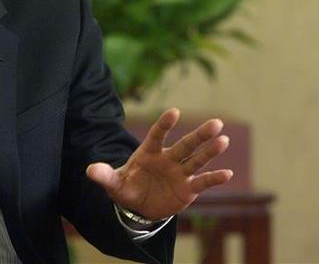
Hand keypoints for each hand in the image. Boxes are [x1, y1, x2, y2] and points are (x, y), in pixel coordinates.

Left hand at [86, 108, 232, 219]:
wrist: (139, 206)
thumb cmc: (127, 187)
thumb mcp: (113, 183)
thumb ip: (104, 175)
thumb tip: (90, 170)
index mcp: (148, 152)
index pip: (157, 135)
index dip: (164, 124)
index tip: (174, 112)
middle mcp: (168, 159)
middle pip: (185, 145)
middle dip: (200, 135)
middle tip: (216, 123)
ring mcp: (179, 173)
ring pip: (197, 159)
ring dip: (210, 151)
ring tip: (224, 140)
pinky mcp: (188, 189)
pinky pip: (202, 181)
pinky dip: (214, 178)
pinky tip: (228, 173)